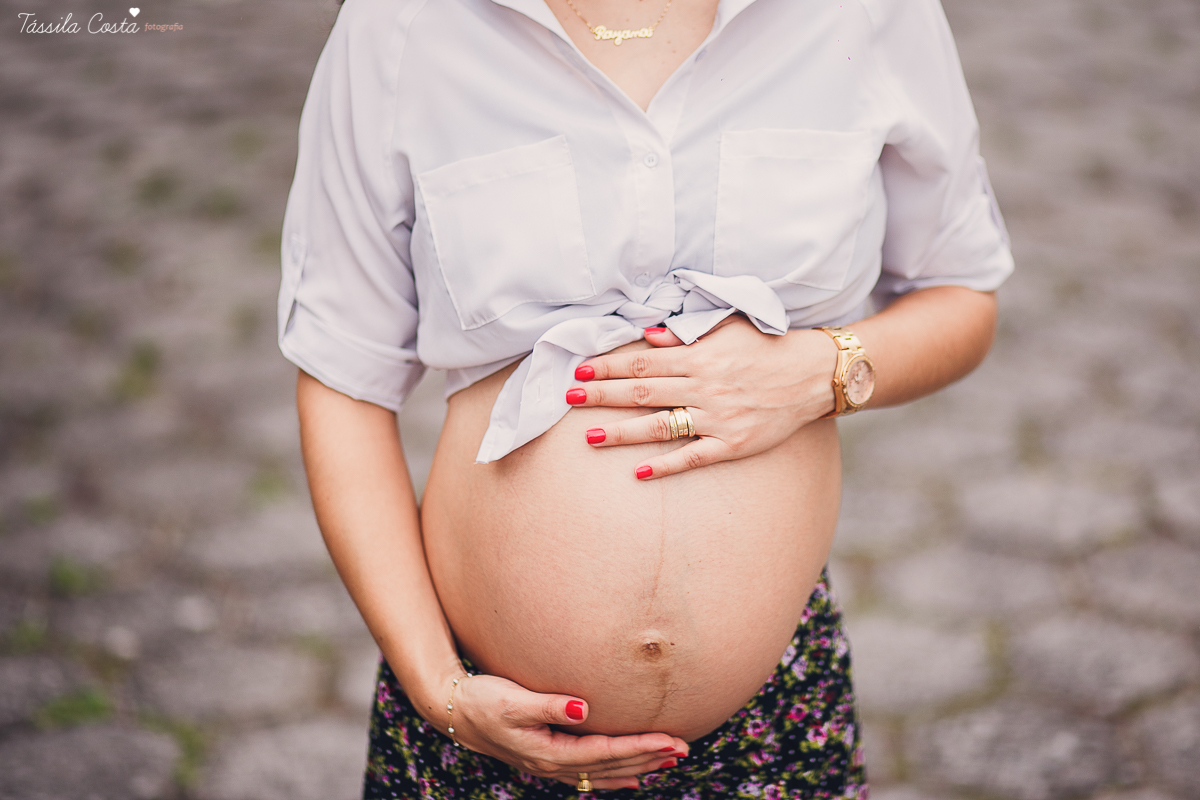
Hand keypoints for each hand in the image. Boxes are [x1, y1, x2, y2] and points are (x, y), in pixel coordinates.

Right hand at [449, 674, 688, 790]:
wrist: (451, 711)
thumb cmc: (481, 700)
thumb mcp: (512, 700)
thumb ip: (549, 705)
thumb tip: (584, 707)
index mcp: (548, 752)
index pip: (605, 753)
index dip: (640, 747)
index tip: (670, 740)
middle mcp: (552, 765)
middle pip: (610, 766)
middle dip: (648, 757)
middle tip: (684, 748)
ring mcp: (550, 765)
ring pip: (603, 772)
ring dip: (638, 766)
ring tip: (669, 761)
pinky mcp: (546, 757)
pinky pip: (590, 772)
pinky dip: (615, 773)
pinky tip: (632, 775)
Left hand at [568, 317, 837, 478]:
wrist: (814, 374)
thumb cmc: (766, 347)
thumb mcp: (727, 328)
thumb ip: (685, 335)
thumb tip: (646, 337)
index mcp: (700, 357)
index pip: (642, 363)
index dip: (608, 366)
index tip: (579, 369)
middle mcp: (704, 387)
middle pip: (642, 392)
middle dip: (602, 395)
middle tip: (568, 397)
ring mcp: (718, 418)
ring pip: (661, 426)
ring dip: (622, 432)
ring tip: (589, 436)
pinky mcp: (733, 444)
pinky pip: (694, 457)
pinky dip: (666, 465)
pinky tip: (639, 472)